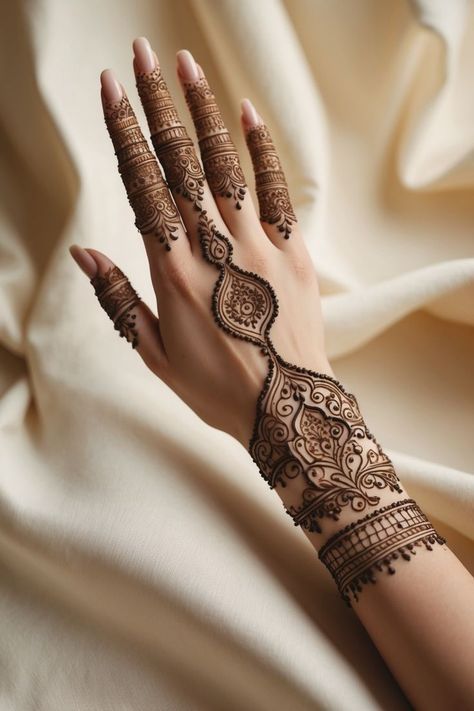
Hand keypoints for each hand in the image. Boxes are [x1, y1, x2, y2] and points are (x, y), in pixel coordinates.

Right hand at [70, 37, 331, 447]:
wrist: (287, 410)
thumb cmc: (217, 388)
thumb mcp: (155, 355)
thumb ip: (119, 300)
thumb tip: (85, 254)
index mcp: (172, 275)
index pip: (142, 189)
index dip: (125, 136)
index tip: (110, 93)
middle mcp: (213, 250)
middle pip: (179, 165)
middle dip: (157, 106)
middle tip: (140, 57)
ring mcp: (257, 247)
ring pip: (225, 166)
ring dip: (203, 113)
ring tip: (185, 66)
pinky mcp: (293, 253)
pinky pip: (275, 192)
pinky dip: (261, 150)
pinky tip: (245, 113)